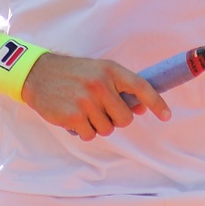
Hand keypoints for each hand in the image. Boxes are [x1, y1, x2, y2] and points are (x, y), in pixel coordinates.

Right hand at [22, 53, 171, 139]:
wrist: (38, 74)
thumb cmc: (72, 74)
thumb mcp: (98, 71)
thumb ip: (119, 87)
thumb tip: (141, 107)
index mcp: (110, 70)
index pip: (141, 87)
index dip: (156, 102)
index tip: (166, 115)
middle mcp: (101, 84)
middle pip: (125, 118)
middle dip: (115, 119)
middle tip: (100, 110)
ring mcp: (87, 101)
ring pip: (107, 129)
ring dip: (97, 125)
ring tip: (83, 110)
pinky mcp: (73, 116)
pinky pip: (90, 135)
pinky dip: (83, 131)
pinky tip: (73, 117)